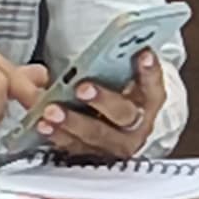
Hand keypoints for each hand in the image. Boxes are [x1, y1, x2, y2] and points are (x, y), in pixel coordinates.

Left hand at [23, 49, 167, 165]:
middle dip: (103, 100)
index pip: (153, 85)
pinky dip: (58, 135)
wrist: (116, 126)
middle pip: (124, 114)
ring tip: (52, 109)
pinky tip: (44, 125)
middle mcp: (137, 126)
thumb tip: (113, 43)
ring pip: (97, 134)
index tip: (142, 53)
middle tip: (82, 87)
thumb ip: (118, 62)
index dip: (149, 71)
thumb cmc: (118, 94)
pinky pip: (76, 147)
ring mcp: (115, 144)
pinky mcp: (94, 155)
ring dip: (73, 121)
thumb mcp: (123, 77)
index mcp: (148, 101)